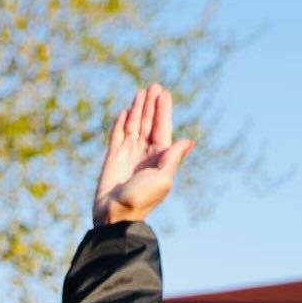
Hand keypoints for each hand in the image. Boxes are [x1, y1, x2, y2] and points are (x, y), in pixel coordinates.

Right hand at [93, 83, 193, 226]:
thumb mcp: (163, 178)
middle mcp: (144, 154)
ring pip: (133, 126)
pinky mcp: (112, 158)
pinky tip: (124, 112)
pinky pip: (117, 136)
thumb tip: (188, 141)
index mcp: (159, 158)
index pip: (162, 129)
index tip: (164, 93)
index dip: (163, 111)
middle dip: (151, 105)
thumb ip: (173, 157)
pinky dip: (120, 124)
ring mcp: (128, 155)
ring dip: (137, 109)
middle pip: (148, 124)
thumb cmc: (141, 200)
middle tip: (153, 86)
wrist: (115, 216)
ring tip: (140, 92)